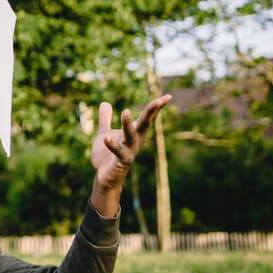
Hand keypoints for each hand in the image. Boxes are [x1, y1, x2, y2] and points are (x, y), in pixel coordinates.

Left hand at [89, 95, 170, 215]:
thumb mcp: (105, 133)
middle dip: (152, 111)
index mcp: (134, 132)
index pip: (146, 117)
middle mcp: (135, 140)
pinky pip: (117, 151)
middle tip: (160, 100)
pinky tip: (105, 138)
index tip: (168, 96)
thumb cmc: (107, 155)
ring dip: (127, 124)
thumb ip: (105, 119)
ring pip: (131, 135)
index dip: (156, 106)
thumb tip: (105, 102)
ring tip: (124, 111)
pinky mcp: (121, 160)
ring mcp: (130, 150)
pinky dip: (111, 144)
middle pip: (145, 123)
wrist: (104, 176)